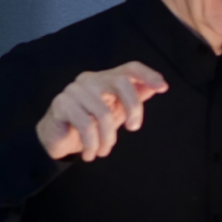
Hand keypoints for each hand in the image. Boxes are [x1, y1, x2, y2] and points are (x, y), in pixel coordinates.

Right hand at [35, 62, 168, 162]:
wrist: (58, 140)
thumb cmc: (90, 124)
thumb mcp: (117, 112)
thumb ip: (134, 98)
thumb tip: (158, 86)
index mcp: (105, 78)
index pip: (129, 68)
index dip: (147, 75)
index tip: (163, 88)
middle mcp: (89, 79)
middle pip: (120, 83)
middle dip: (133, 109)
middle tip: (133, 129)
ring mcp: (73, 90)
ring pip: (102, 112)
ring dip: (107, 138)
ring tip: (104, 150)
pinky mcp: (61, 104)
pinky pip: (85, 125)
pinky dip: (92, 144)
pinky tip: (92, 154)